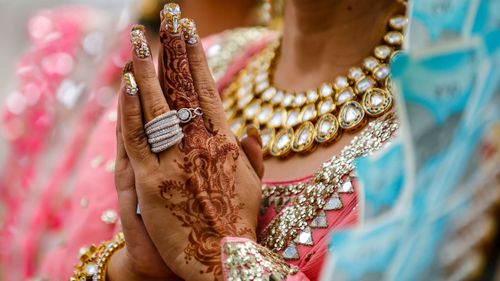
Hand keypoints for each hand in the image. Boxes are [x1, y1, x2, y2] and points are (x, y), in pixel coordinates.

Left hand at [119, 8, 261, 280]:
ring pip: (157, 107)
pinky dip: (130, 109)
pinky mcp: (150, 183)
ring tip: (138, 39)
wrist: (222, 261)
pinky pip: (137, 138)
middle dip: (173, 51)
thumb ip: (250, 157)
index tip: (190, 34)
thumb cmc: (238, 224)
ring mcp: (174, 162)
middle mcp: (200, 146)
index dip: (197, 60)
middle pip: (182, 89)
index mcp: (224, 144)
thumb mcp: (251, 187)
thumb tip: (250, 132)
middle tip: (167, 18)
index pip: (207, 91)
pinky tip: (127, 82)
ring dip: (147, 69)